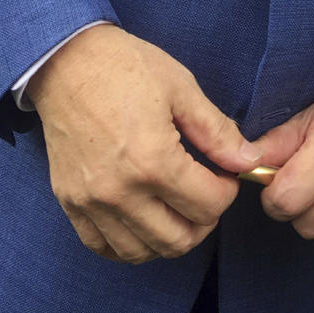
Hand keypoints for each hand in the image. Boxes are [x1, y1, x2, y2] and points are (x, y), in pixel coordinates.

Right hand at [28, 24, 261, 263]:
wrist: (65, 60)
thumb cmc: (125, 66)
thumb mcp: (180, 87)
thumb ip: (217, 131)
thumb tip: (248, 161)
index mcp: (154, 160)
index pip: (208, 205)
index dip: (227, 192)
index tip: (224, 174)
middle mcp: (121, 190)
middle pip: (179, 239)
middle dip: (203, 221)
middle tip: (205, 194)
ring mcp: (92, 201)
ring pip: (142, 252)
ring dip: (168, 237)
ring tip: (175, 208)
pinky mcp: (70, 202)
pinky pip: (102, 247)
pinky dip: (127, 243)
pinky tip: (141, 219)